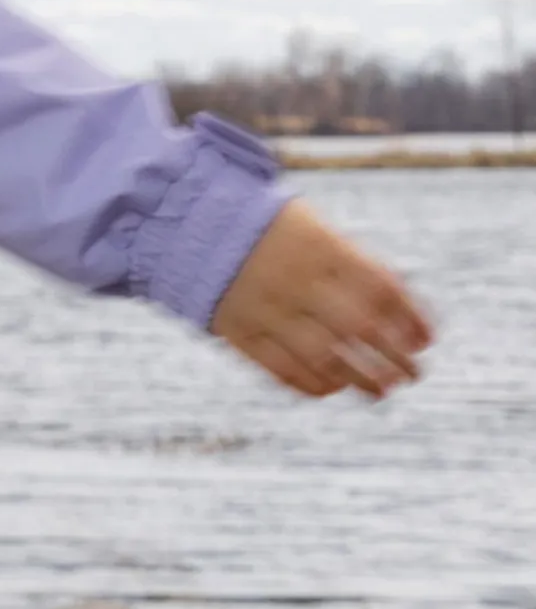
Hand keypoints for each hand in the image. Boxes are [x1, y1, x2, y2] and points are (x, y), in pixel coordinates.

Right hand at [210, 198, 434, 399]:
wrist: (182, 218)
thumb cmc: (259, 221)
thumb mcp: (306, 223)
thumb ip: (349, 261)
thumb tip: (399, 312)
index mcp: (318, 245)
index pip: (381, 287)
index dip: (410, 318)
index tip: (425, 340)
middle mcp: (295, 278)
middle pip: (360, 328)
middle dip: (394, 358)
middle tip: (412, 374)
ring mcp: (265, 307)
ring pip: (326, 358)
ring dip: (361, 380)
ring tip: (381, 390)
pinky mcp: (237, 330)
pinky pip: (282, 369)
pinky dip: (313, 384)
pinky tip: (333, 386)